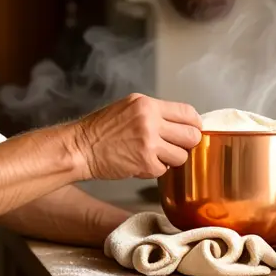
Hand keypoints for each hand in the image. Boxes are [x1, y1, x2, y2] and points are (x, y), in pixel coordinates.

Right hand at [72, 93, 201, 180]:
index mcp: (147, 105)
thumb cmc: (101, 129)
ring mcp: (148, 143)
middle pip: (191, 135)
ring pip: (181, 155)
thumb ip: (154, 112)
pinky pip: (164, 170)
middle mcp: (150, 121)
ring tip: (155, 156)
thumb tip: (180, 123)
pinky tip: (141, 163)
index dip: (194, 124)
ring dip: (170, 159)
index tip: (192, 130)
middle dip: (187, 144)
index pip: (188, 112)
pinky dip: (155, 170)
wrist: (81, 148)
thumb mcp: (128, 107)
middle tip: (175, 146)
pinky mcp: (145, 163)